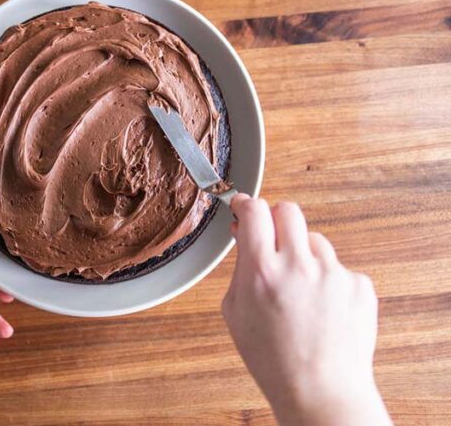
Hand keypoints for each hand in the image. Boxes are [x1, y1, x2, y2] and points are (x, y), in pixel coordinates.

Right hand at [221, 194, 390, 425]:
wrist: (319, 390)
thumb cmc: (273, 358)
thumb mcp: (235, 311)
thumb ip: (240, 267)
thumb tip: (243, 233)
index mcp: (262, 272)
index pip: (254, 211)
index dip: (245, 204)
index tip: (243, 207)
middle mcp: (299, 266)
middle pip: (288, 210)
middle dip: (276, 220)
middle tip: (272, 240)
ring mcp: (333, 274)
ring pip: (314, 240)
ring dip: (303, 254)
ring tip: (299, 291)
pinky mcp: (359, 285)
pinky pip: (338, 267)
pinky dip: (327, 280)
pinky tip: (321, 308)